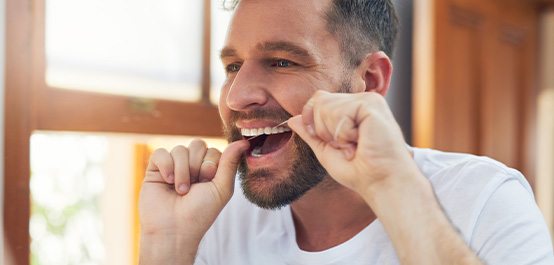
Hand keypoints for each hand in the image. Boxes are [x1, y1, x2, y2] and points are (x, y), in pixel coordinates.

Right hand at [138, 139, 248, 263]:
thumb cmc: (200, 213)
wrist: (173, 230)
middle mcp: (191, 166)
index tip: (207, 182)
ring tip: (180, 191)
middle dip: (197, 166)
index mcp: (209, 169)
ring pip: (180, 149)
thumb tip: (243, 142)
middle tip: (194, 187)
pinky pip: (161, 153)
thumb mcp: (221, 188)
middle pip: (197, 145)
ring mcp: (173, 166)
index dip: (211, 164)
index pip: (213, 150)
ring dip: (182, 171)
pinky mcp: (155, 169)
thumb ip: (230, 163)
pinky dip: (166, 166)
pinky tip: (167, 181)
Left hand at [287, 90, 417, 195]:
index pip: (319, 99)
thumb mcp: (326, 151)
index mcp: (353, 107)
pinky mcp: (372, 105)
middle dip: (324, 130)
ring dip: (335, 135)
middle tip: (348, 146)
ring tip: (355, 145)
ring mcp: (368, 100)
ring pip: (325, 106)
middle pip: (319, 100)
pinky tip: (361, 142)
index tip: (334, 144)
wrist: (381, 183)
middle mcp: (361, 100)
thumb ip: (310, 133)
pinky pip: (339, 114)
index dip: (314, 122)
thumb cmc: (360, 172)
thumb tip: (292, 119)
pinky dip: (344, 135)